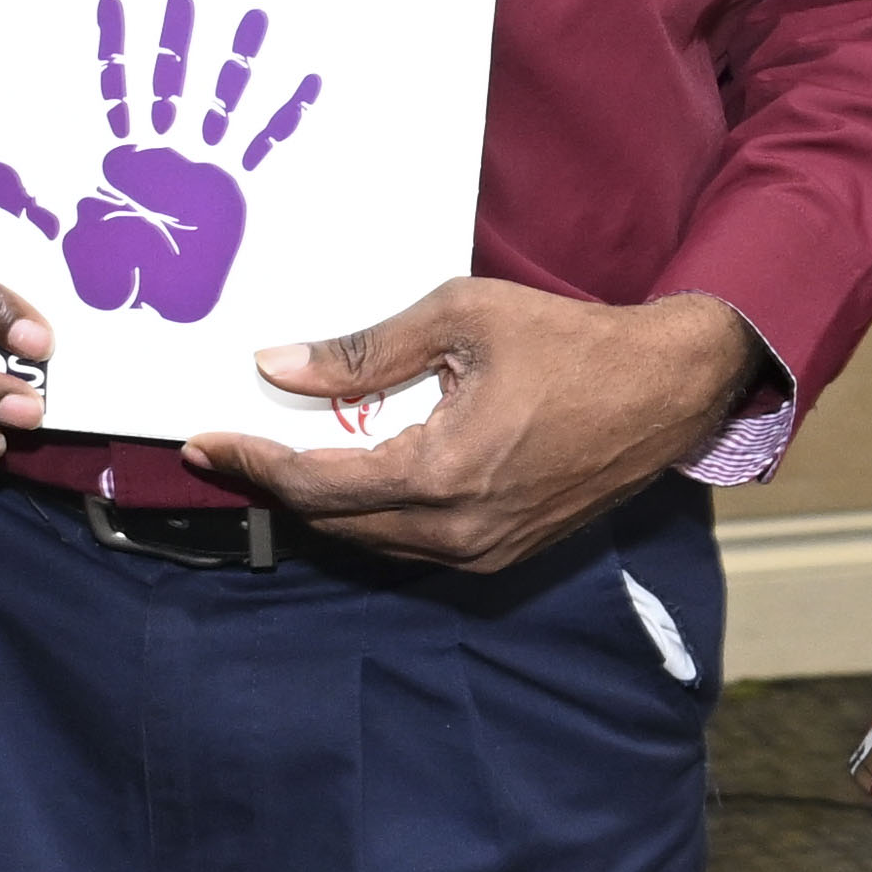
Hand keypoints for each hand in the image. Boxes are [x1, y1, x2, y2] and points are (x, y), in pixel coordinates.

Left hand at [0, 0, 322, 326]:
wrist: (156, 310)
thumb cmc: (112, 270)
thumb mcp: (63, 233)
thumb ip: (27, 199)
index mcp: (123, 152)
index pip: (116, 86)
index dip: (114, 46)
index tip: (111, 1)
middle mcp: (165, 147)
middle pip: (171, 80)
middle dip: (176, 38)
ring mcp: (203, 161)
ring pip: (221, 99)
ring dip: (236, 61)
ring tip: (252, 16)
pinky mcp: (236, 184)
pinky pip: (264, 142)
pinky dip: (284, 113)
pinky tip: (306, 80)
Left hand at [197, 281, 758, 573]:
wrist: (665, 390)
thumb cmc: (571, 343)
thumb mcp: (460, 318)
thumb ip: (365, 350)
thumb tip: (280, 367)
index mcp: (442, 474)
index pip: (315, 484)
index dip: (253, 463)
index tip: (206, 440)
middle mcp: (457, 530)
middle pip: (333, 521)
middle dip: (277, 484)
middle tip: (230, 446)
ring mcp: (483, 552)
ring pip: (370, 539)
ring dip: (322, 502)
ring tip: (282, 456)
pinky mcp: (502, 553)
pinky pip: (412, 542)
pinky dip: (371, 511)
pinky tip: (355, 472)